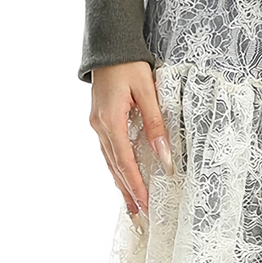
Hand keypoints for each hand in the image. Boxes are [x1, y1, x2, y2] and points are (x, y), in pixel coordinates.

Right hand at [86, 61, 174, 228]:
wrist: (109, 46)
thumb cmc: (130, 65)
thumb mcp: (147, 92)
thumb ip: (157, 125)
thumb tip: (165, 157)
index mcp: (110, 121)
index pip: (125, 162)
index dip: (136, 186)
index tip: (146, 204)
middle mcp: (99, 127)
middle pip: (114, 167)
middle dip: (127, 192)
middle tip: (139, 216)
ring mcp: (95, 125)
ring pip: (108, 161)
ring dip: (120, 183)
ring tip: (131, 204)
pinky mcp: (98, 121)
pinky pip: (107, 151)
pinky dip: (115, 167)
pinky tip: (121, 177)